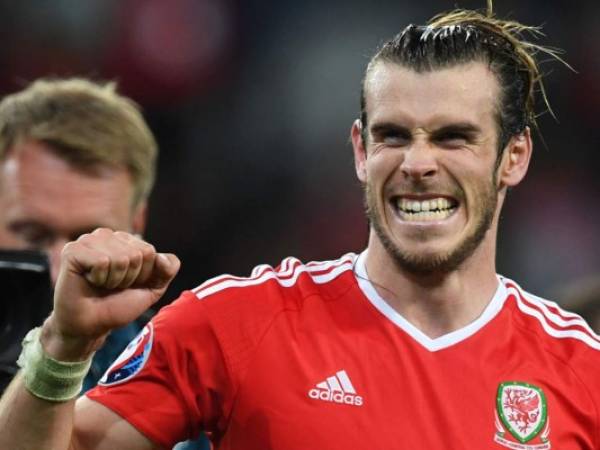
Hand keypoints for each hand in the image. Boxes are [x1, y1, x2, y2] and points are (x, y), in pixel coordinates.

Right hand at [42, 228, 179, 360]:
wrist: (90, 325)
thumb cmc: (118, 305)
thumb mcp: (152, 289)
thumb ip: (167, 270)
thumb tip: (161, 258)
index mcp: (125, 239)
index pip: (149, 251)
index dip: (142, 275)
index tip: (127, 284)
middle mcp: (107, 235)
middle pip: (138, 254)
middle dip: (129, 278)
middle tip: (112, 286)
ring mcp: (88, 240)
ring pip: (121, 258)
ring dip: (114, 280)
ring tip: (100, 284)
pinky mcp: (72, 250)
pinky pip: (102, 261)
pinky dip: (99, 278)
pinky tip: (89, 281)